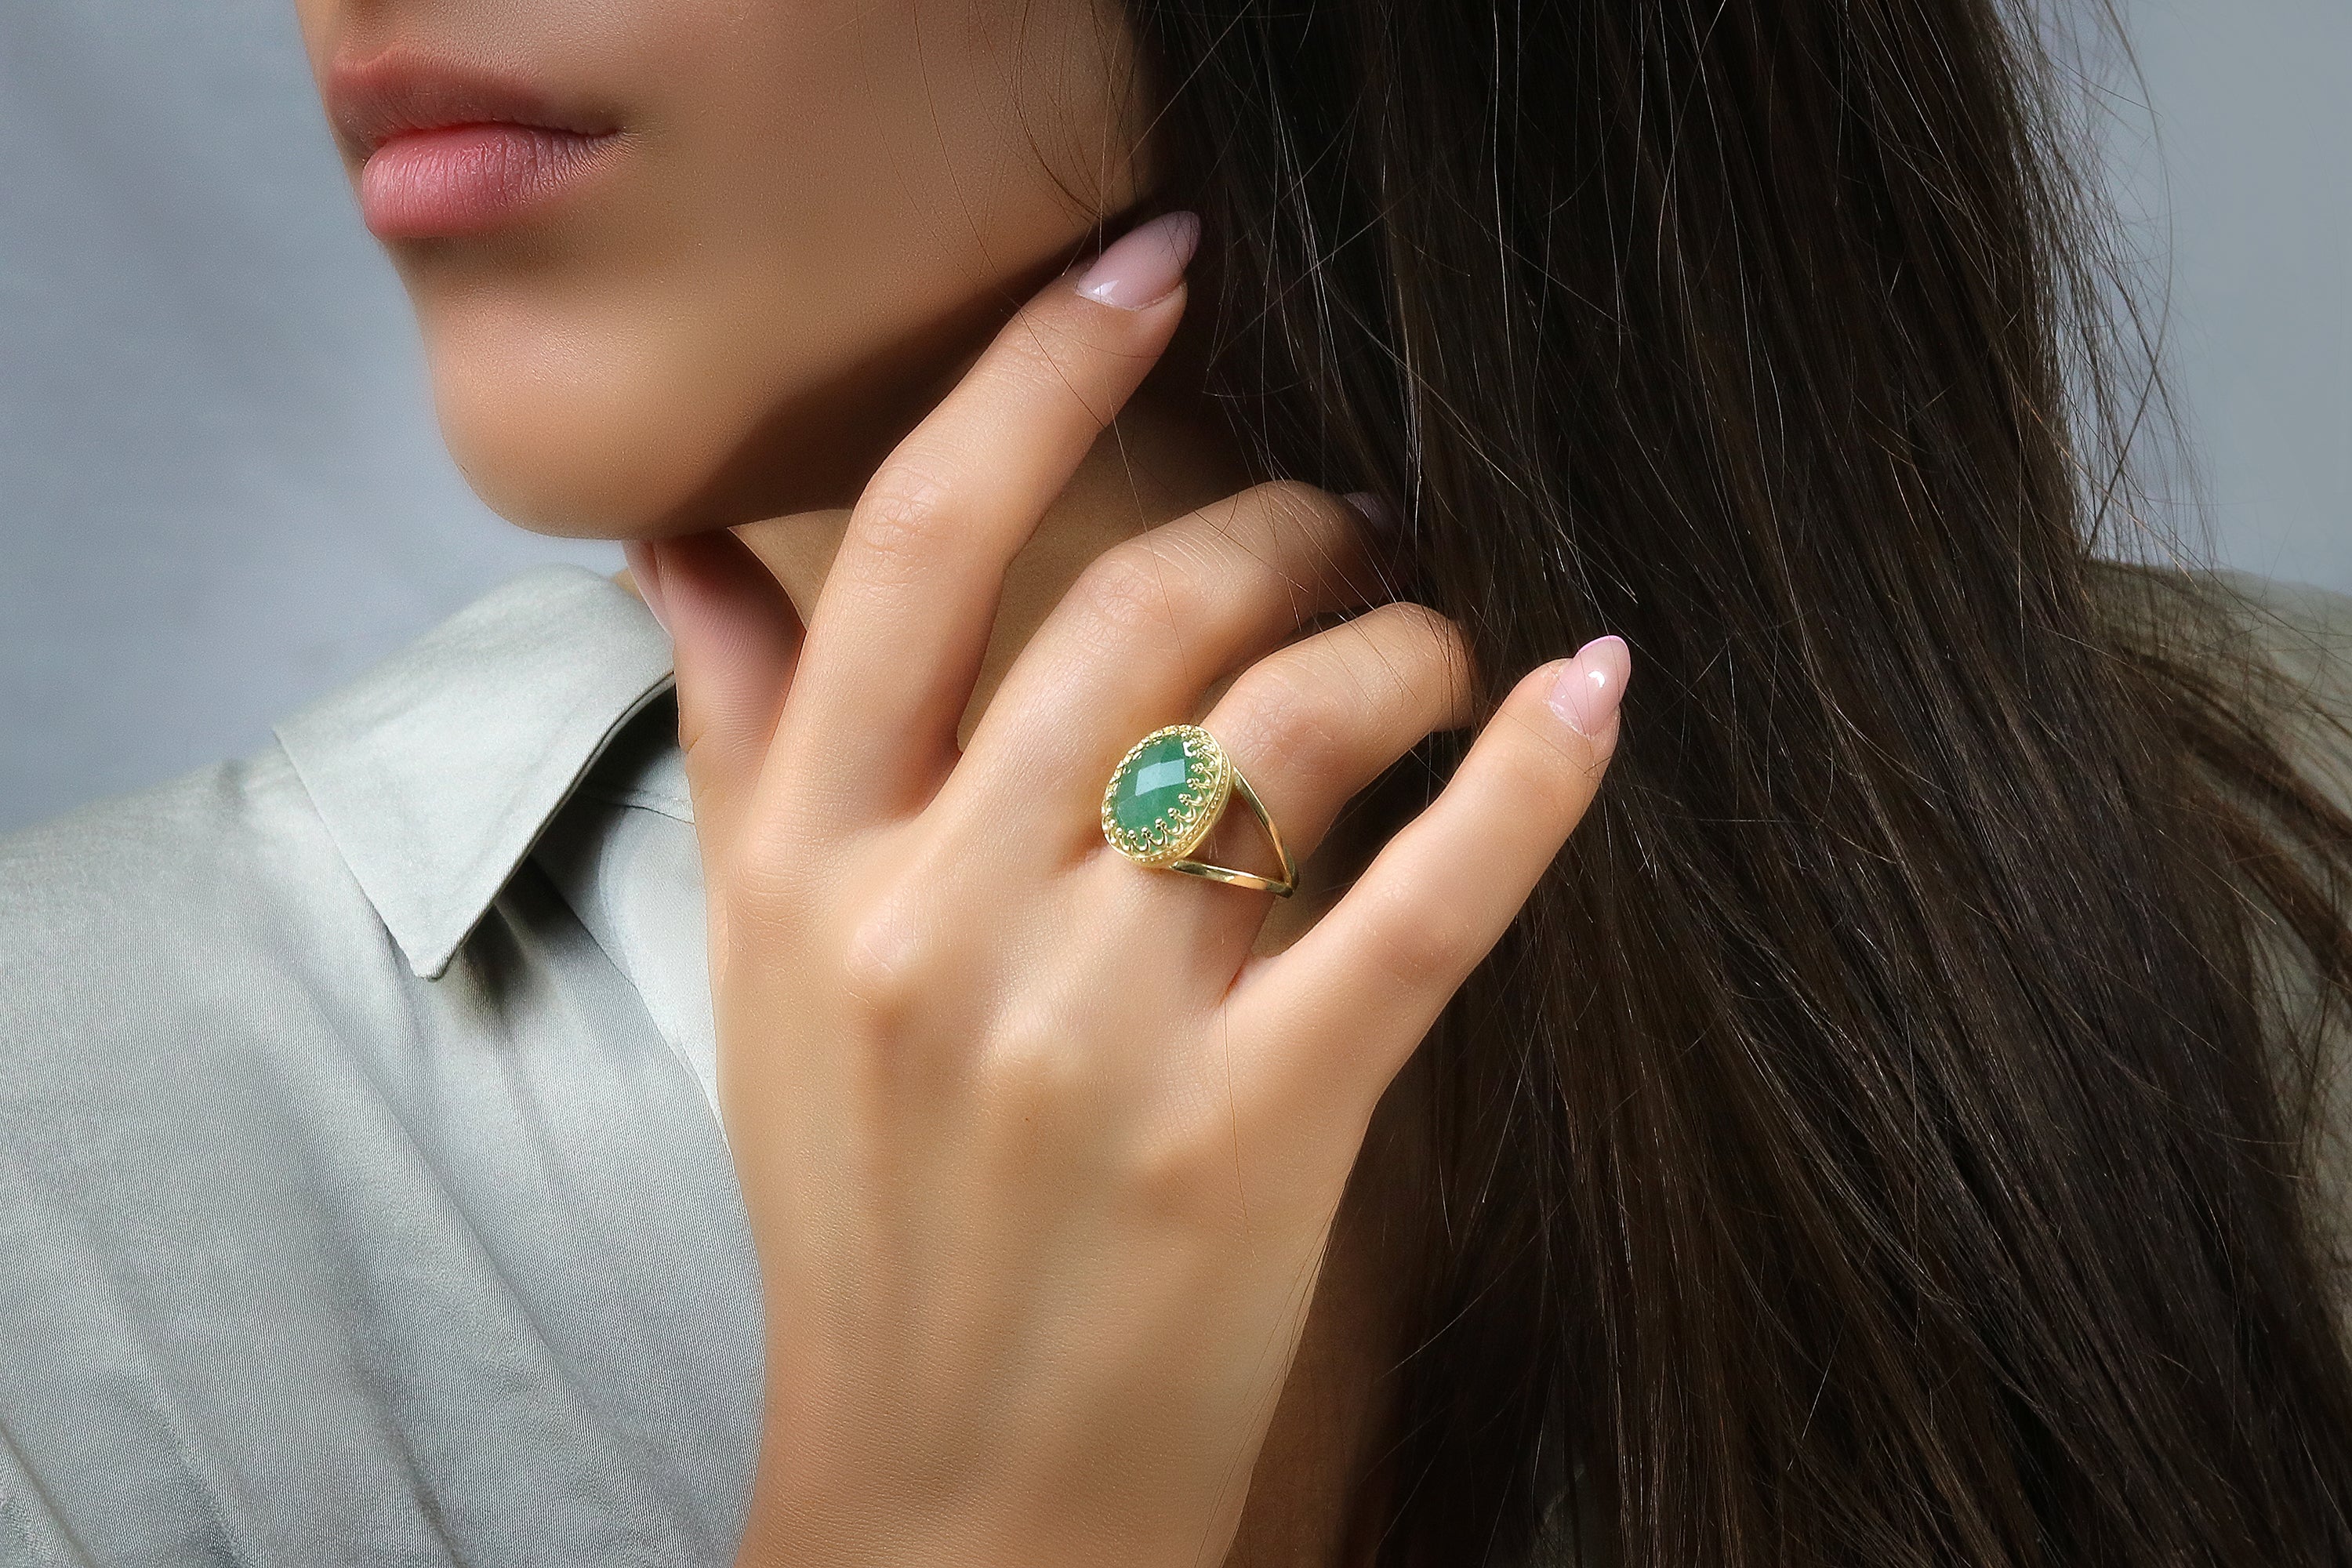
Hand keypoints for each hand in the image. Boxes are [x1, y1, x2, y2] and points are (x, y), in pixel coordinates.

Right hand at [634, 214, 1627, 1567]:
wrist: (939, 1495)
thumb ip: (740, 740)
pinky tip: (1585, 693)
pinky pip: (1418, 903)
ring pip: (1288, 731)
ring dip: (1399, 640)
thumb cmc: (862, 1215)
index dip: (1047, 363)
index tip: (1154, 271)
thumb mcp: (752, 972)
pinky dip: (1525, 783)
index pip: (928, 541)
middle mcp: (939, 920)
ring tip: (1435, 641)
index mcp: (812, 859)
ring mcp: (1097, 1031)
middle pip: (1146, 613)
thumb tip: (685, 549)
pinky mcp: (1253, 1133)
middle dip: (1280, 524)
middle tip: (1348, 517)